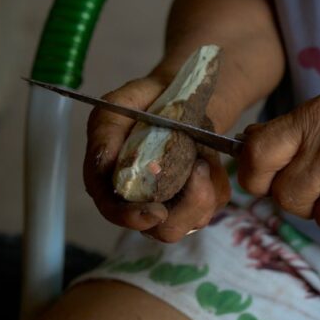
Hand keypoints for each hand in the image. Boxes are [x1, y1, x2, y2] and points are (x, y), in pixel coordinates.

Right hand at [83, 76, 231, 242]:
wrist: (179, 90)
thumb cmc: (143, 101)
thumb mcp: (117, 106)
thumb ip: (106, 133)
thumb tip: (102, 164)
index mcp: (112, 181)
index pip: (115, 212)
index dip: (131, 218)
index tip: (156, 212)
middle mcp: (142, 199)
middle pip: (162, 229)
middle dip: (185, 206)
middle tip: (197, 168)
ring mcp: (174, 202)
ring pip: (194, 220)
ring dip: (204, 189)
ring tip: (202, 155)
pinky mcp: (201, 197)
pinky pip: (216, 201)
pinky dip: (217, 179)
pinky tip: (208, 156)